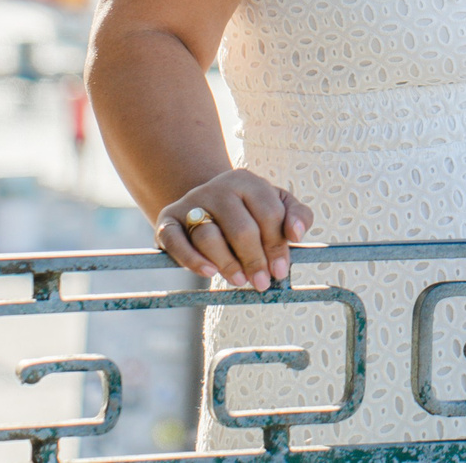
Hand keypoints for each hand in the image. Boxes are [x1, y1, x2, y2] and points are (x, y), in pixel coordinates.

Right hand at [156, 169, 314, 289]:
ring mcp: (191, 203)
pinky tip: (209, 273)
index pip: (269, 213)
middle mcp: (218, 187)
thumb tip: (297, 234)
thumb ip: (298, 215)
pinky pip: (176, 242)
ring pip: (209, 237)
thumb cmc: (249, 210)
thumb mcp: (277, 205)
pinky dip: (191, 260)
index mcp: (247, 181)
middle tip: (261, 283)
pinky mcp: (167, 221)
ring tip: (239, 280)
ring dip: (227, 263)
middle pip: (241, 228)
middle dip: (255, 260)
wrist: (205, 203)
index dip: (277, 246)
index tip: (280, 271)